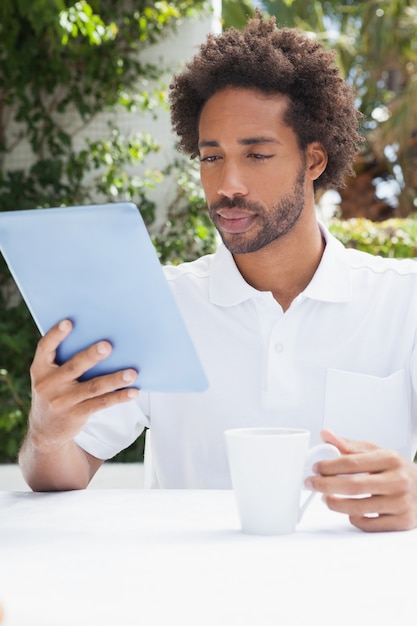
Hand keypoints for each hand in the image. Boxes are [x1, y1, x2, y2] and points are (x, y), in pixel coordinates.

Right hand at [29, 319, 138, 448]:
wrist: (45, 431)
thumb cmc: (54, 392)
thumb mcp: (49, 377)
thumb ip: (64, 361)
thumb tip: (100, 341)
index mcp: (40, 369)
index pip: (44, 348)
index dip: (56, 335)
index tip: (68, 322)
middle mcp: (48, 385)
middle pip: (73, 367)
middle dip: (91, 356)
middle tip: (108, 346)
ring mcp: (62, 402)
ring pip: (92, 387)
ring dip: (114, 380)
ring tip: (132, 373)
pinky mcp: (76, 415)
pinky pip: (101, 403)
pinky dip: (118, 397)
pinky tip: (133, 391)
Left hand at [305, 429, 416, 531]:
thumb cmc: (396, 469)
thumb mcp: (376, 451)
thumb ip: (349, 445)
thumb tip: (325, 435)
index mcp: (390, 459)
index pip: (351, 462)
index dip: (328, 466)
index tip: (315, 468)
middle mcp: (397, 481)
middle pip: (353, 486)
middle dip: (325, 485)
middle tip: (311, 484)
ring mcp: (401, 503)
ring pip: (358, 508)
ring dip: (334, 504)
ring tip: (325, 498)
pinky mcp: (402, 522)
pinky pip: (368, 525)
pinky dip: (353, 518)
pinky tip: (349, 511)